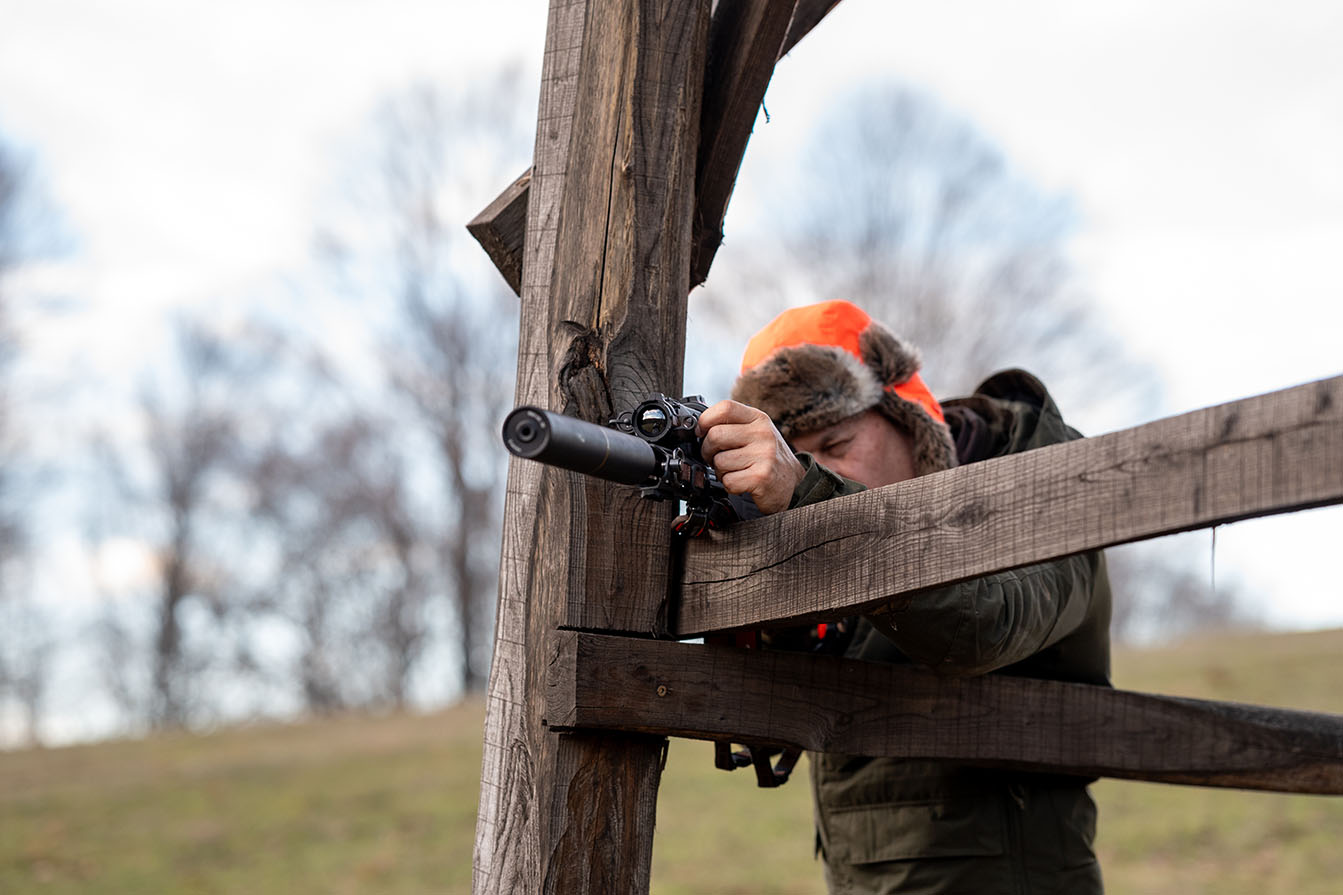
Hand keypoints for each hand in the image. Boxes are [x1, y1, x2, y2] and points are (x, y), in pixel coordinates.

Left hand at [697, 400, 804, 514]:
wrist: (793, 484)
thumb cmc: (767, 457)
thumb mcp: (755, 433)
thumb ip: (732, 425)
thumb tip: (698, 427)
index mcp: (759, 418)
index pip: (725, 407)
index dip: (705, 420)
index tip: (702, 432)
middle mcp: (763, 433)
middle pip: (715, 435)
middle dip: (707, 451)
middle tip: (715, 458)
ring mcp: (764, 455)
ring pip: (719, 461)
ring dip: (720, 471)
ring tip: (735, 471)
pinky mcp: (762, 477)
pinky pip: (728, 481)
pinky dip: (729, 485)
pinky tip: (742, 482)